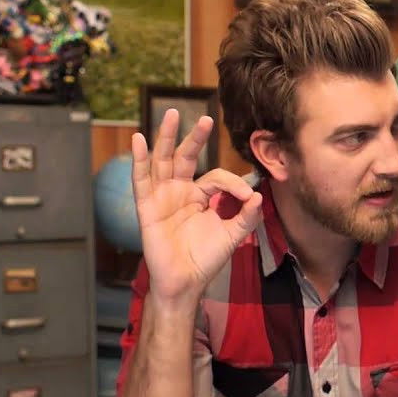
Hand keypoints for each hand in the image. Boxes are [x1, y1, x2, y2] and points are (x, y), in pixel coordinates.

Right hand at [131, 109, 262, 304]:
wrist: (185, 282)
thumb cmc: (206, 259)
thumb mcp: (232, 235)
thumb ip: (246, 216)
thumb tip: (258, 195)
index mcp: (200, 196)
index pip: (216, 178)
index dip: (233, 184)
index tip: (247, 197)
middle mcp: (179, 191)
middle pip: (186, 157)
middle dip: (194, 138)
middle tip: (205, 118)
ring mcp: (161, 196)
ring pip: (163, 161)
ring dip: (167, 138)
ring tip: (172, 115)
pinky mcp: (146, 206)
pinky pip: (141, 179)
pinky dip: (139, 159)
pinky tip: (138, 139)